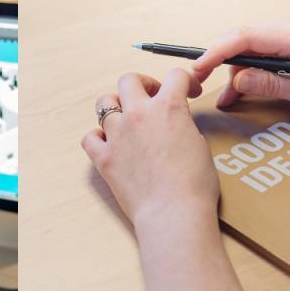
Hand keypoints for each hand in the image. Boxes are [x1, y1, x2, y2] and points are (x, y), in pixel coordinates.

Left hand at [81, 69, 216, 228]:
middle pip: (129, 80)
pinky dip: (98, 137)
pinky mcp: (104, 158)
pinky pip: (90, 138)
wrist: (173, 215)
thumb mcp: (200, 146)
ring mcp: (118, 134)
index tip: (189, 91)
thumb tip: (175, 124)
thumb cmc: (194, 186)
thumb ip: (183, 126)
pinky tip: (109, 143)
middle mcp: (139, 114)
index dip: (185, 80)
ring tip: (127, 119)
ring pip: (104, 103)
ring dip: (116, 106)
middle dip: (142, 84)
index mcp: (168, 107)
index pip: (176, 76)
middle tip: (152, 97)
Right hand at [192, 18, 289, 114]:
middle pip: (240, 38)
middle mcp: (288, 27)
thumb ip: (272, 84)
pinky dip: (247, 67)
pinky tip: (242, 88)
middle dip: (219, 60)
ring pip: (247, 46)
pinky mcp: (288, 40)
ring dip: (234, 69)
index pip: (244, 37)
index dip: (217, 51)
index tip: (199, 68)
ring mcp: (288, 31)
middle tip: (203, 84)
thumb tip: (238, 80)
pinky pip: (259, 50)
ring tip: (227, 98)